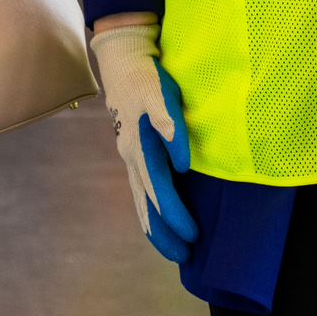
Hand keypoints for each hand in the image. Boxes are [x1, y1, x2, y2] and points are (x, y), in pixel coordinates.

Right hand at [90, 17, 195, 262]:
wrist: (123, 58)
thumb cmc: (147, 76)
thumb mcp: (161, 94)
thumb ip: (171, 126)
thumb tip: (182, 164)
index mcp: (140, 147)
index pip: (159, 191)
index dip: (176, 215)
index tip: (193, 235)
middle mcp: (131, 157)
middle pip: (146, 204)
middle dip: (165, 232)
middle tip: (185, 256)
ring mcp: (129, 155)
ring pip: (139, 199)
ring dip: (155, 226)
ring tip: (173, 249)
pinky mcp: (132, 150)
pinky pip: (139, 188)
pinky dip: (148, 209)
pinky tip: (157, 217)